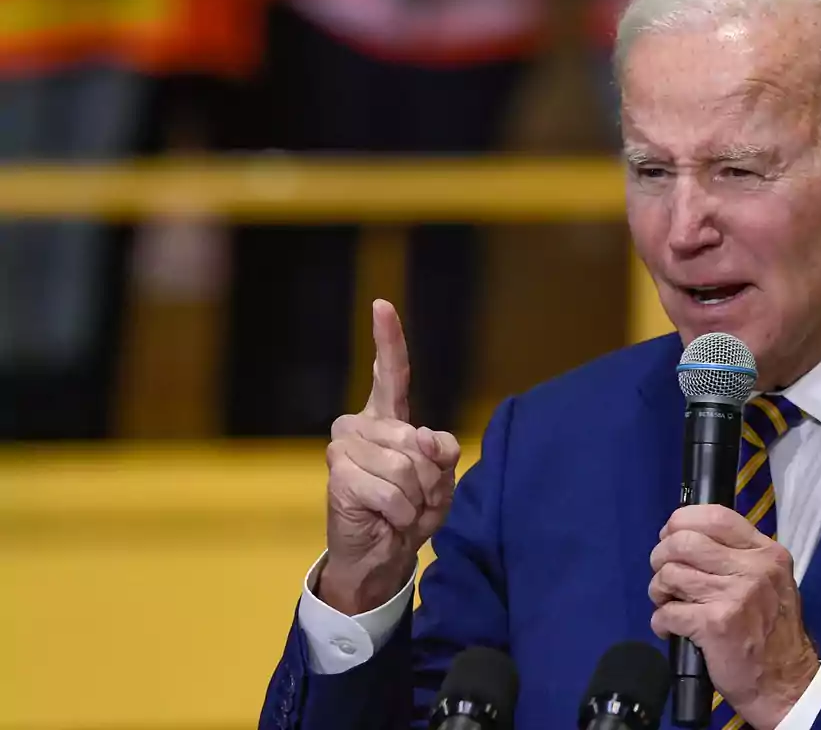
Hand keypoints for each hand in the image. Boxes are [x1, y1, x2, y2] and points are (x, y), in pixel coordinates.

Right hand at [319, 299, 460, 614]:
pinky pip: (391, 492)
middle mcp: (361, 425)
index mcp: (388, 419)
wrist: (381, 555)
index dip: (388, 339)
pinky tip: (388, 520)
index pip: (391, 373)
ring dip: (417, 499)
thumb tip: (420, 437)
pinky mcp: (338, 475)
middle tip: (418, 499)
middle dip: (430, 478)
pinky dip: (401, 514)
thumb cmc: (411, 512)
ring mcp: (345, 447)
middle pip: (416, 439)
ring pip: (406, 466)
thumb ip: (441, 452)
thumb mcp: (441, 481)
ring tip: (403, 511)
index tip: (382, 304)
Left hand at [649, 505, 819, 728]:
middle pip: (684, 541)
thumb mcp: (770, 582)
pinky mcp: (715, 624)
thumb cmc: (773, 632)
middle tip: (665, 576)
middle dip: (661, 556)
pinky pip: (667, 612)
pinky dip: (660, 622)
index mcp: (765, 553)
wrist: (786, 685)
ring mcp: (734, 595)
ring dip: (659, 591)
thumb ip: (737, 557)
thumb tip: (685, 537)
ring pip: (670, 574)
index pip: (715, 516)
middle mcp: (753, 568)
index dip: (682, 521)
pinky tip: (671, 629)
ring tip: (668, 604)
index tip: (671, 536)